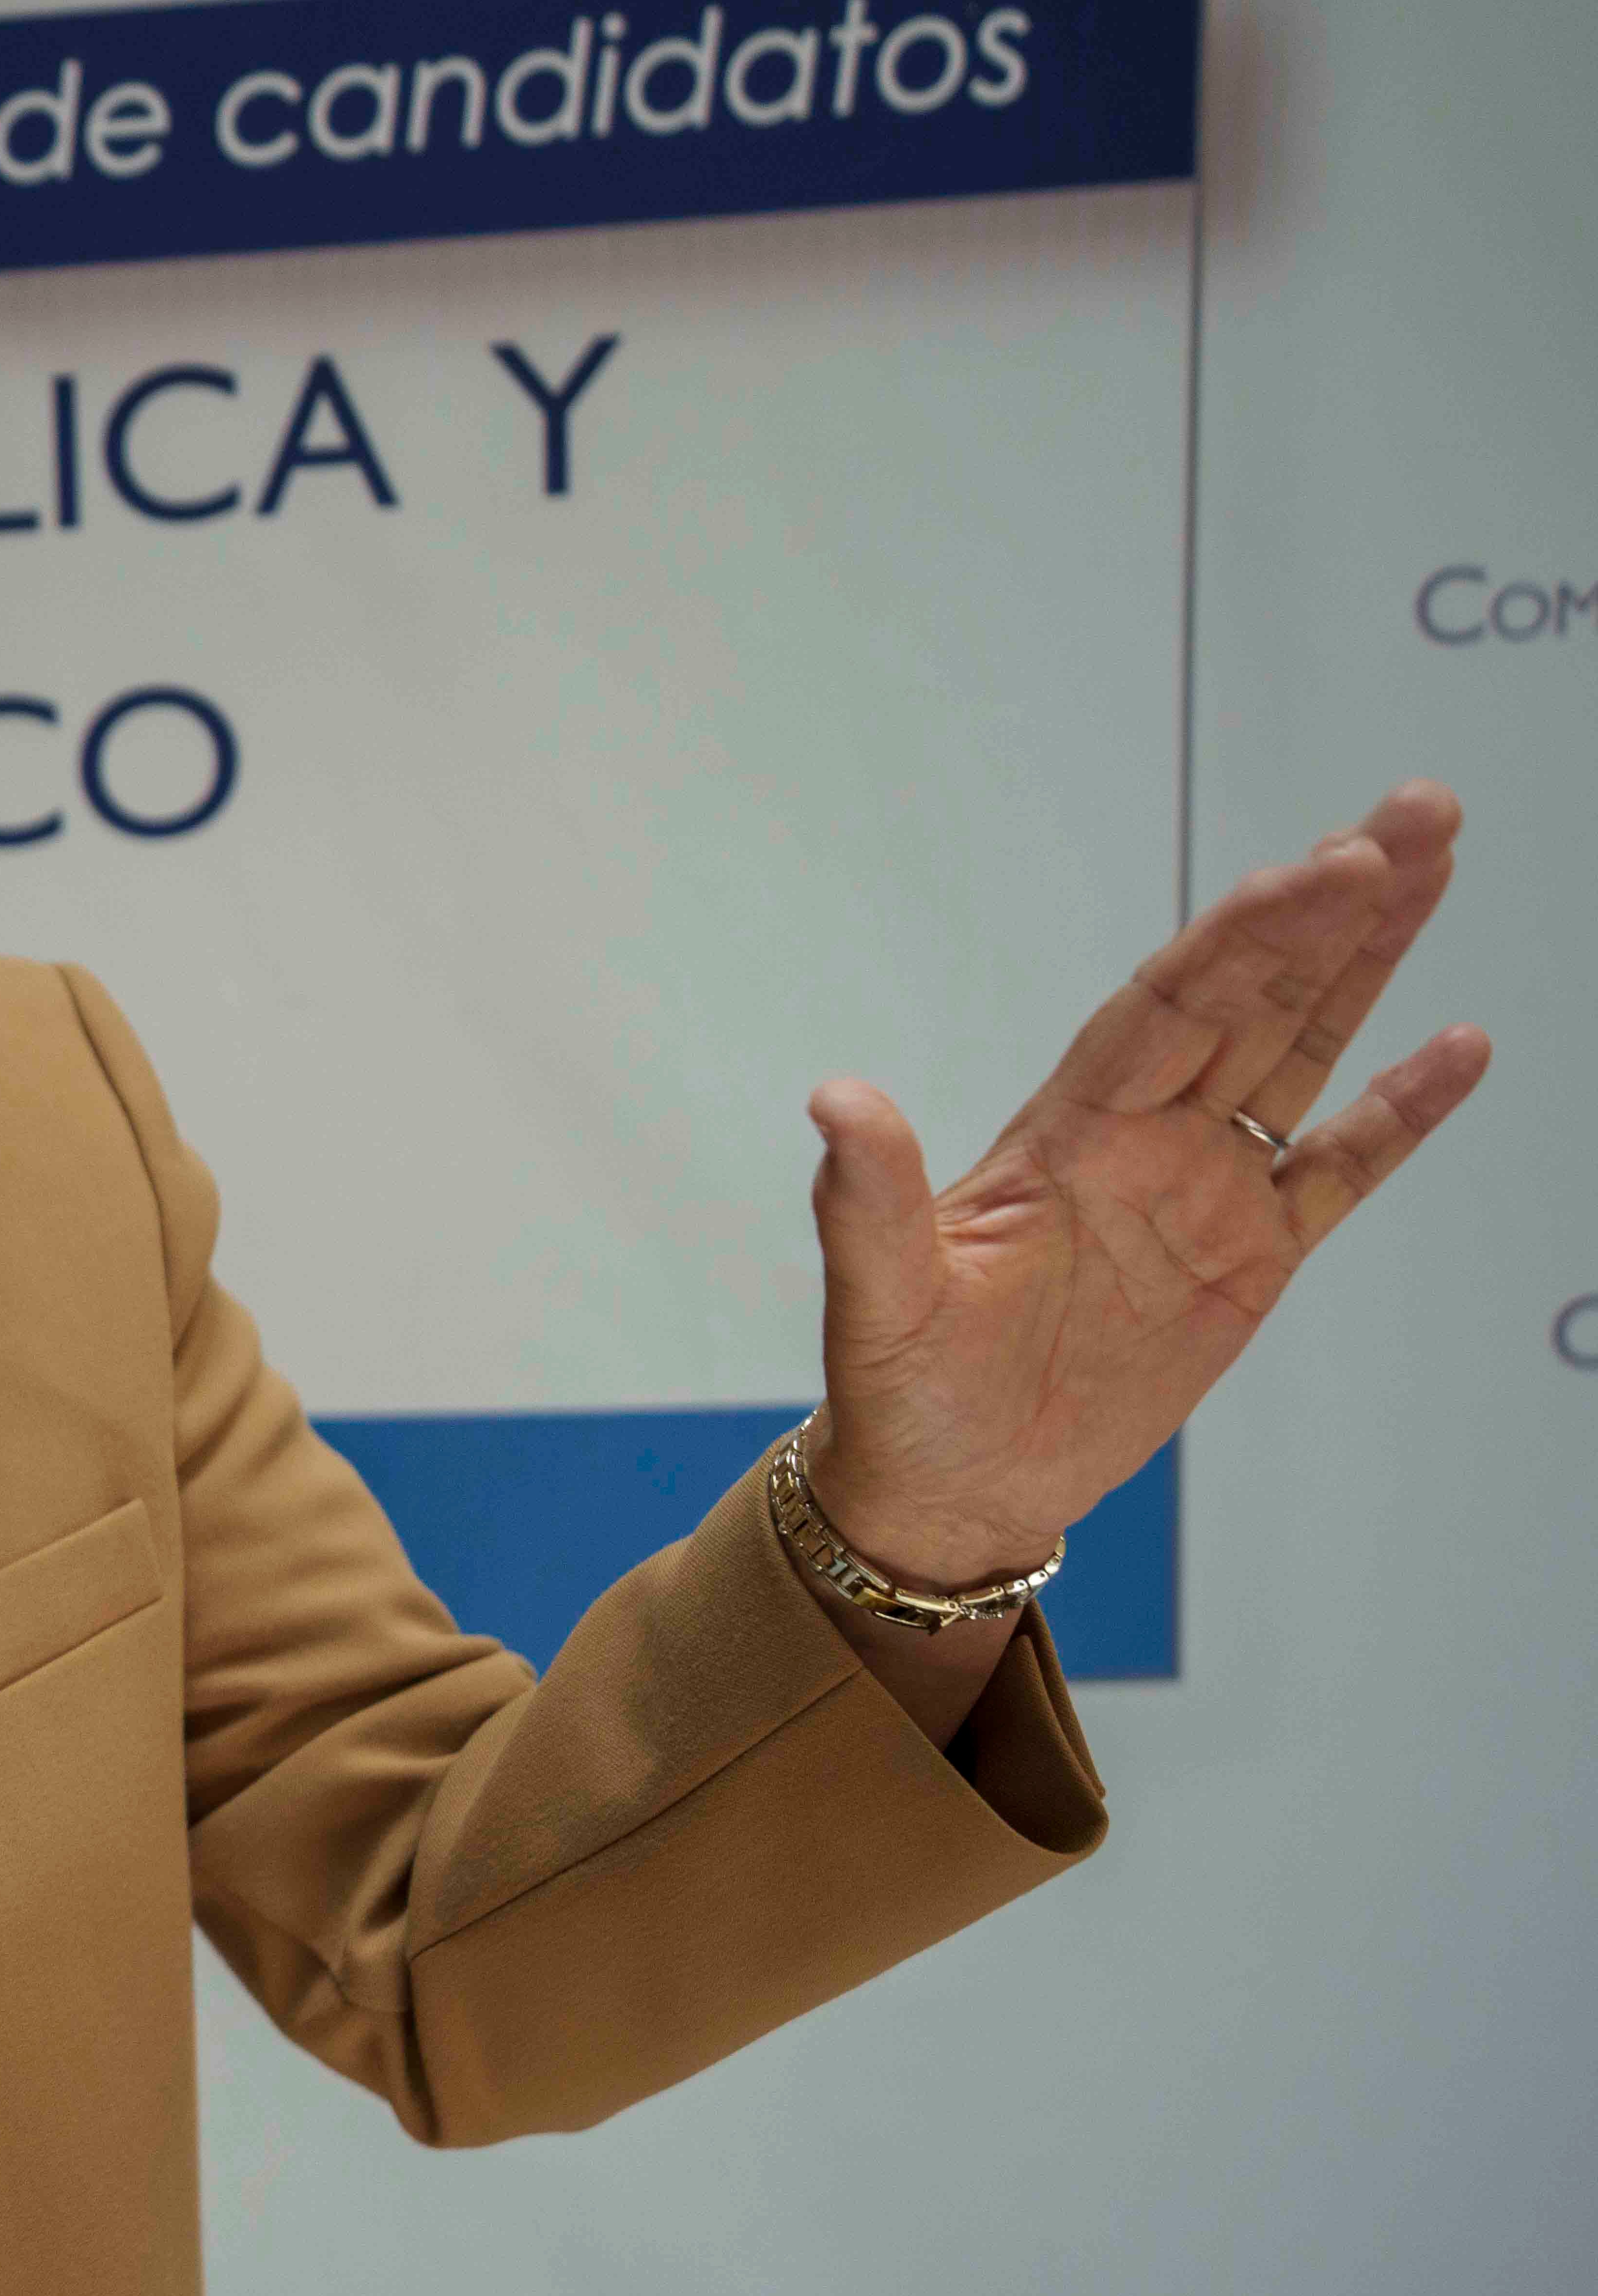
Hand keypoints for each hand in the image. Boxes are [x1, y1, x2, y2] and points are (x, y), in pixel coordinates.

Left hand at [800, 780, 1491, 1586]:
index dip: (1247, 934)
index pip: (1171, 1004)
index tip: (1323, 864)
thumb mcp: (877, 1298)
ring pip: (1303, 1049)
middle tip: (1415, 812)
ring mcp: (1204, 1192)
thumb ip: (867, 1200)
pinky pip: (1339, 1170)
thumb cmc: (901, 1390)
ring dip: (1368, 964)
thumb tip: (836, 1101)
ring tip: (1431, 865)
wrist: (947, 1483)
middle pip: (1252, 995)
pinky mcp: (1252, 1260)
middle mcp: (1143, 1139)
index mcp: (1065, 1133)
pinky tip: (1460, 1046)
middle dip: (1331, 907)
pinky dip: (1401, 1112)